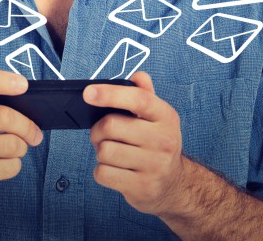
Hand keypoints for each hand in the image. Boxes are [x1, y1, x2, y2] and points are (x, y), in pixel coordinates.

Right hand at [0, 60, 42, 203]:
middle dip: (27, 126)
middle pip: (2, 116)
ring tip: (15, 148)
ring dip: (21, 147)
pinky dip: (14, 165)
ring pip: (10, 144)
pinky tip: (4, 163)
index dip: (0, 80)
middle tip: (34, 133)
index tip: (23, 85)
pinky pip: (9, 167)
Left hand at [85, 72, 186, 216]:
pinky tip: (115, 169)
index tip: (88, 93)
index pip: (138, 99)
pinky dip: (102, 171)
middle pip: (110, 126)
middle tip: (103, 134)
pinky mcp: (142, 187)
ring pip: (104, 151)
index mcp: (166, 116)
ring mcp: (155, 166)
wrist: (174, 185)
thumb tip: (138, 76)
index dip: (110, 94)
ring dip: (100, 151)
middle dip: (98, 130)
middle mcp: (164, 140)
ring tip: (112, 152)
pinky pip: (103, 173)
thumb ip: (145, 94)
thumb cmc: (158, 144)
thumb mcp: (158, 118)